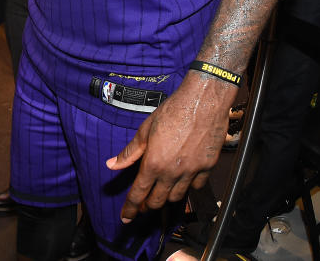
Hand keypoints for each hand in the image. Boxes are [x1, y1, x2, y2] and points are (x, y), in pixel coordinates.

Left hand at [105, 72, 234, 220]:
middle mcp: (173, 172)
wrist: (203, 102)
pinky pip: (196, 186)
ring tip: (160, 193)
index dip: (130, 207)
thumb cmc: (174, 111)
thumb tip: (112, 164)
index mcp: (154, 163)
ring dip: (166, 198)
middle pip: (158, 200)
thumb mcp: (145, 130)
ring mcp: (192, 171)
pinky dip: (188, 187)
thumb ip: (129, 152)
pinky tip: (183, 181)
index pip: (138, 193)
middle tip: (142, 205)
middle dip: (147, 205)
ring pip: (177, 197)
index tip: (126, 217)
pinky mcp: (207, 167)